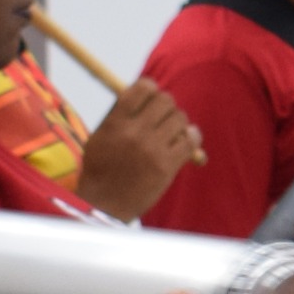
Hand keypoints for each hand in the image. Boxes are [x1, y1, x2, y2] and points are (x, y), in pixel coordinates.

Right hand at [76, 77, 205, 222]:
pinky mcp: (167, 166)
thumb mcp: (100, 137)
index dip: (150, 88)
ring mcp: (152, 150)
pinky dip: (192, 137)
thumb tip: (145, 93)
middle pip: (165, 100)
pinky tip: (188, 139)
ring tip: (172, 131)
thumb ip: (120, 115)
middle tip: (162, 116)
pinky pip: (190, 141)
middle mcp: (135, 133)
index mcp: (115, 123)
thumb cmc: (101, 170)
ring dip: (179, 123)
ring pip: (180, 119)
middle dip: (166, 105)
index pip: (143, 88)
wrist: (105, 205)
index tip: (151, 96)